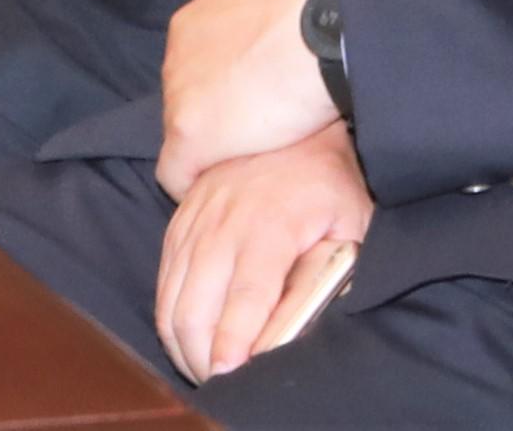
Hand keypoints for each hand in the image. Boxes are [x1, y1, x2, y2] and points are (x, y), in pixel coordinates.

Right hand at [154, 130, 373, 383]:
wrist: (298, 129)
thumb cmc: (332, 187)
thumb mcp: (350, 231)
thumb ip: (322, 281)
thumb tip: (292, 331)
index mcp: (269, 226)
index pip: (246, 297)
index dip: (234, 340)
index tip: (229, 374)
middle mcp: (223, 221)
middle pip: (195, 303)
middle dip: (200, 355)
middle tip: (217, 384)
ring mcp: (196, 217)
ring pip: (170, 293)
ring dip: (179, 340)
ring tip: (199, 368)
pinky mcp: (181, 216)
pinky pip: (163, 273)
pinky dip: (168, 311)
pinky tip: (185, 334)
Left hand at [156, 0, 341, 184]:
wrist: (318, 40)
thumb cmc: (314, 19)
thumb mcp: (279, 2)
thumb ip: (263, 19)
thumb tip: (280, 32)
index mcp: (201, 14)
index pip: (203, 56)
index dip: (229, 80)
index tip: (255, 97)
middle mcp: (180, 45)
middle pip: (189, 88)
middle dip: (217, 108)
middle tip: (255, 131)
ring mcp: (178, 88)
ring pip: (183, 126)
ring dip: (210, 144)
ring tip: (243, 163)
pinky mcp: (186, 131)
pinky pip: (175, 170)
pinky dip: (192, 183)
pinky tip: (215, 194)